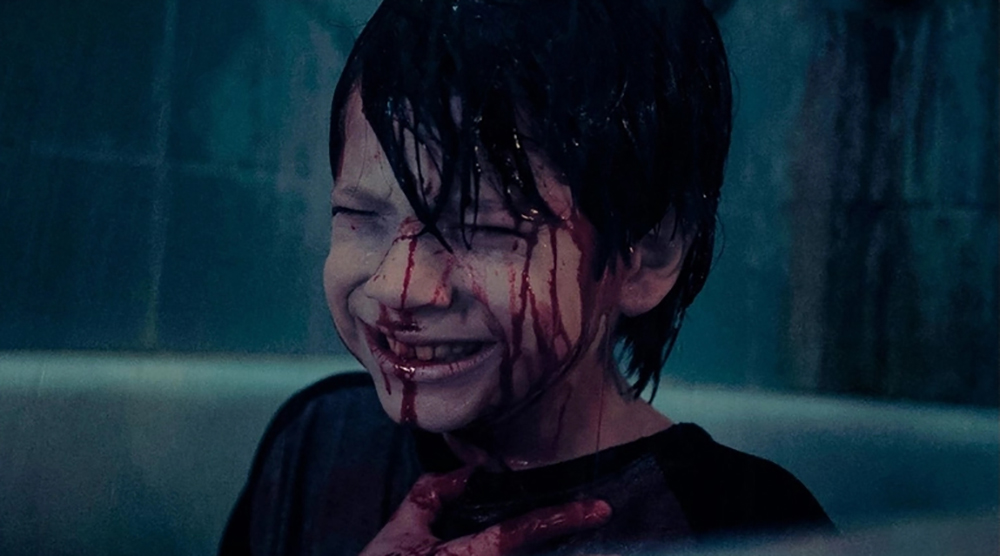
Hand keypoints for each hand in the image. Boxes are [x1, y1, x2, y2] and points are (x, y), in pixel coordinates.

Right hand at [360, 468, 612, 555]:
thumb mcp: (401, 533)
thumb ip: (432, 496)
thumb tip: (465, 471)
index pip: (524, 531)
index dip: (564, 518)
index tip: (601, 509)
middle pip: (533, 555)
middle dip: (559, 534)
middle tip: (590, 516)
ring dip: (540, 540)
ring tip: (570, 522)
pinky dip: (514, 547)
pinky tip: (543, 528)